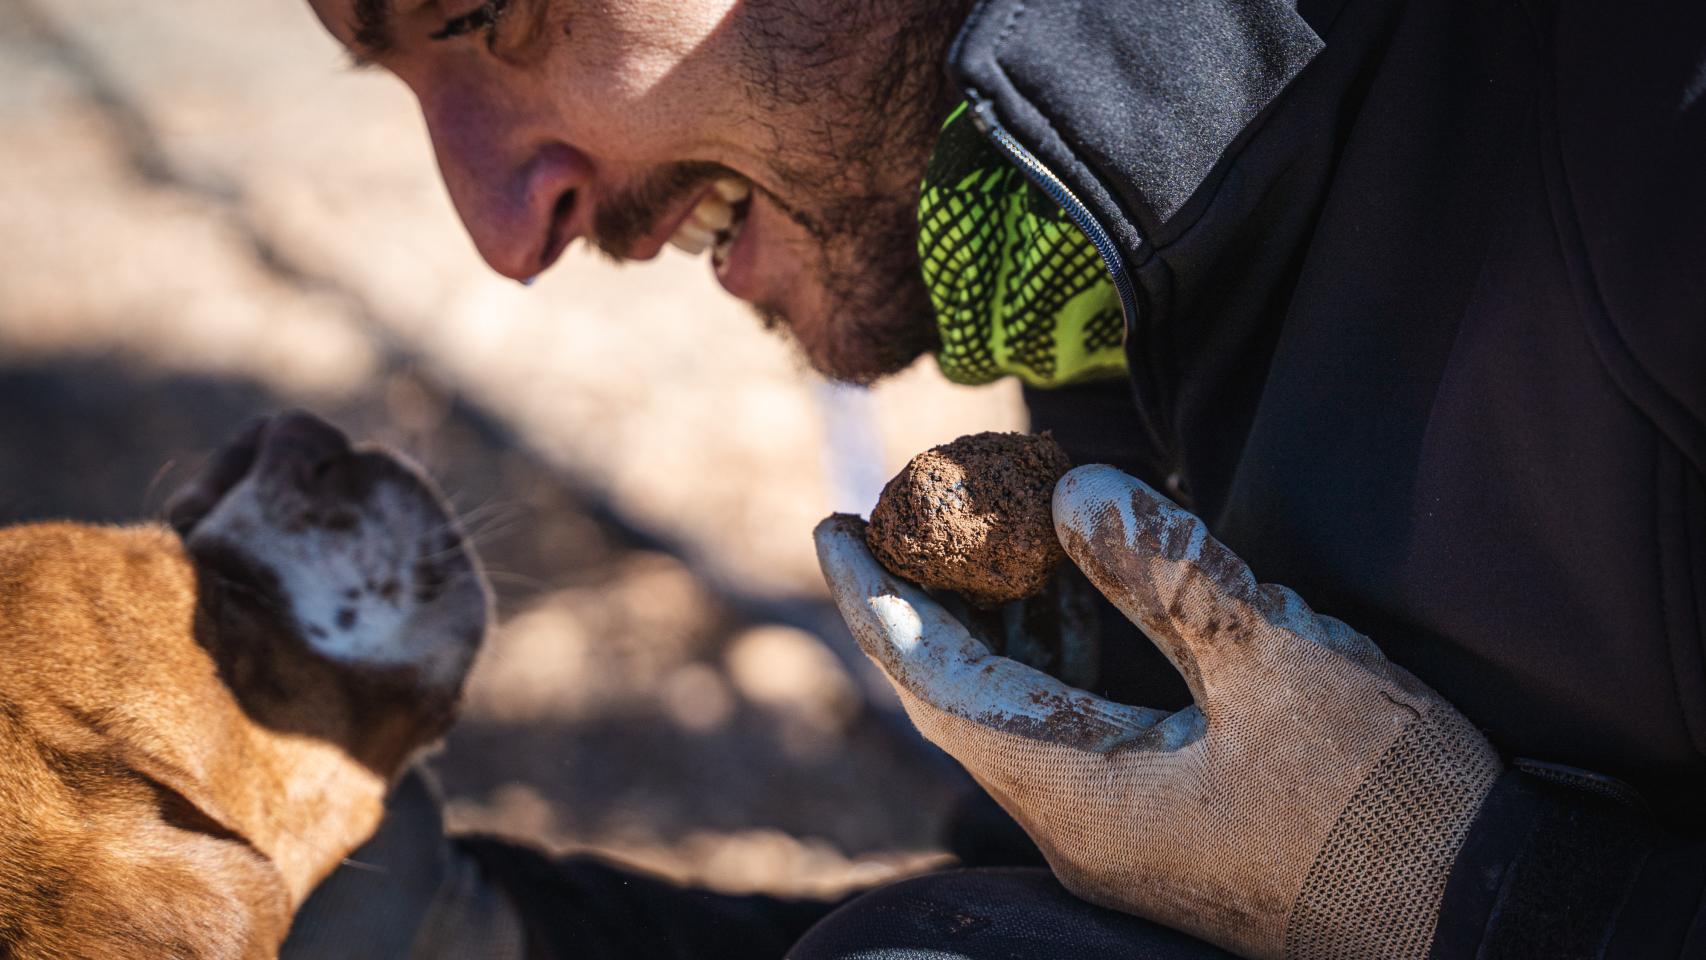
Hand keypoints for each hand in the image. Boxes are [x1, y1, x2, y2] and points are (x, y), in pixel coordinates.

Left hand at [814, 465, 1501, 959]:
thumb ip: (1168, 576)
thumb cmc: (1385, 806)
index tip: (833, 525)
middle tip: (905, 509)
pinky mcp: (1165, 820)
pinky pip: (1079, 720)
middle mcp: (1078, 822)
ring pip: (1023, 706)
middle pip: (965, 694)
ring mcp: (1121, 828)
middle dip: (928, 598)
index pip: (935, 684)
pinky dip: (1066, 646)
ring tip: (989, 528)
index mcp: (1079, 796)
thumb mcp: (1280, 668)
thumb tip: (1071, 490)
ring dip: (1001, 617)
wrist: (1479, 916)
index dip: (877, 599)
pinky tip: (1081, 588)